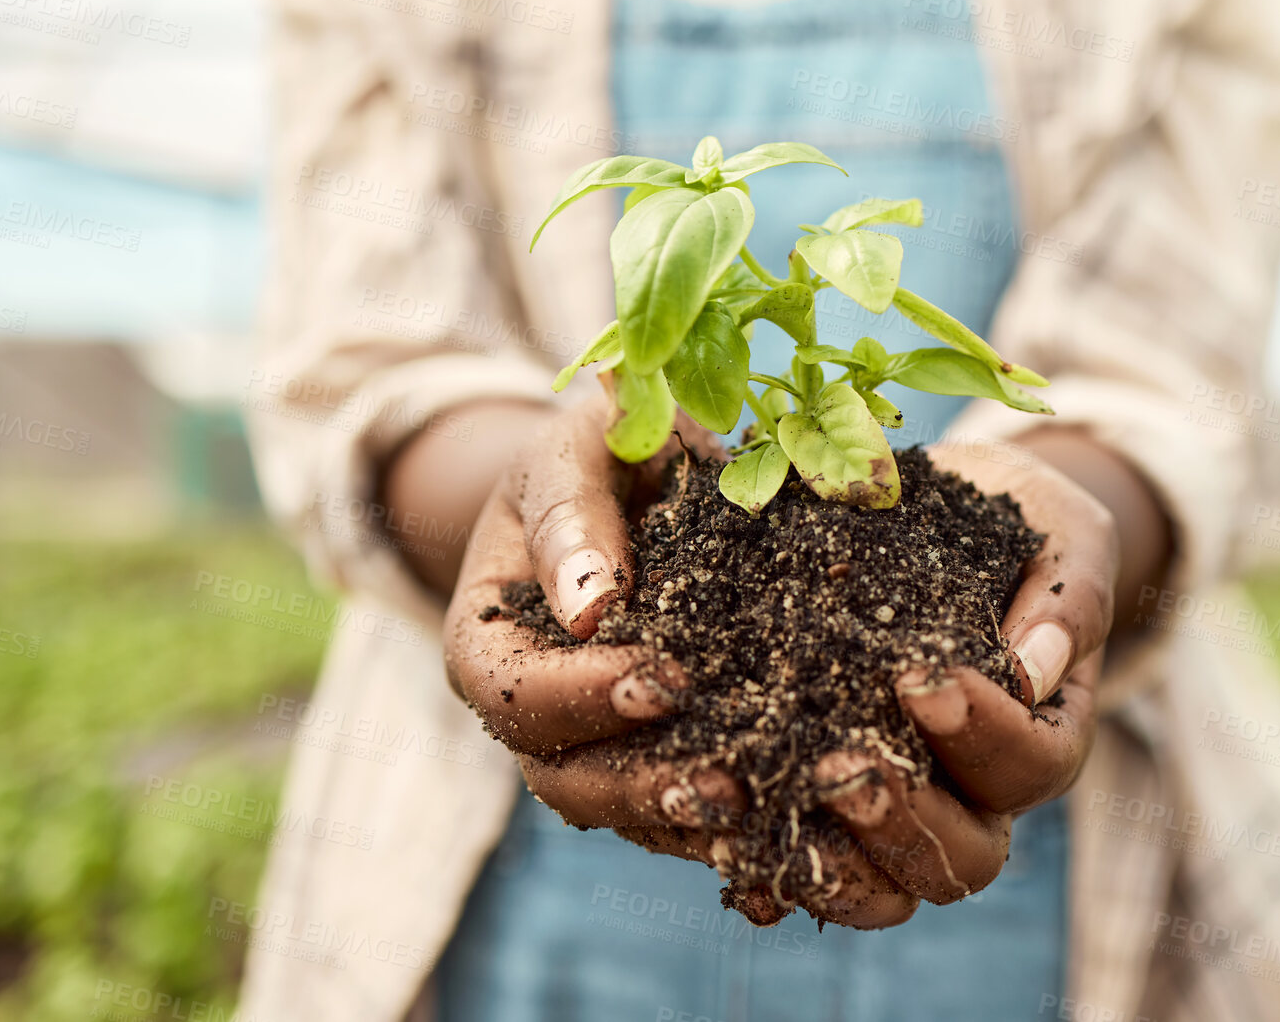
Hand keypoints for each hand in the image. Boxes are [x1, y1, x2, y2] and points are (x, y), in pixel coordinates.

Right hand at [442, 393, 748, 852]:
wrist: (635, 473)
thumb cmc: (595, 454)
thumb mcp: (573, 452)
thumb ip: (572, 514)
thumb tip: (589, 606)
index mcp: (487, 640)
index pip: (512, 692)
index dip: (579, 697)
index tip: (664, 681)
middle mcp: (530, 708)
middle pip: (561, 777)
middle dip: (641, 785)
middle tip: (724, 783)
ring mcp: (590, 742)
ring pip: (623, 810)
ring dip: (688, 821)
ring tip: (762, 811)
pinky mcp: (655, 753)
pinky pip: (678, 811)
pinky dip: (730, 827)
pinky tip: (791, 820)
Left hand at [798, 441, 1117, 920]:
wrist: (958, 519)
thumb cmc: (1025, 531)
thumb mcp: (1063, 540)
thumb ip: (1067, 598)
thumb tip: (1032, 667)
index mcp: (1043, 738)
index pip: (1029, 765)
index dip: (981, 734)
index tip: (919, 678)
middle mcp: (979, 797)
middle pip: (963, 857)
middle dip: (901, 818)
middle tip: (838, 767)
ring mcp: (906, 811)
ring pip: (884, 886)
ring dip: (828, 857)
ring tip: (760, 792)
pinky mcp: (831, 806)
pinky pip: (801, 861)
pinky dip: (759, 856)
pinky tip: (713, 821)